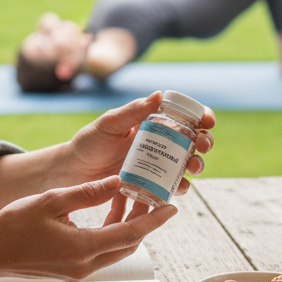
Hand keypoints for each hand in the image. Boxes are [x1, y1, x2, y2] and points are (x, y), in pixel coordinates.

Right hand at [0, 176, 176, 281]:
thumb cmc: (12, 227)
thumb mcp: (52, 201)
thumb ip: (87, 193)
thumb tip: (117, 181)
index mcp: (83, 248)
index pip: (131, 234)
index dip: (155, 220)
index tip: (171, 207)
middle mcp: (84, 265)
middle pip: (128, 245)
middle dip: (144, 223)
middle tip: (153, 200)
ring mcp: (77, 271)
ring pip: (114, 250)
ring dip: (125, 228)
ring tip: (129, 202)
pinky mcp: (70, 271)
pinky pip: (100, 252)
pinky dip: (109, 235)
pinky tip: (105, 215)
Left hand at [62, 93, 214, 193]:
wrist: (74, 171)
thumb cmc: (90, 142)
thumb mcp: (110, 123)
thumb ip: (133, 110)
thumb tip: (159, 94)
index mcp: (152, 123)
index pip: (184, 116)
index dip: (201, 117)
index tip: (207, 121)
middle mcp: (159, 143)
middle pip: (193, 141)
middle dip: (205, 142)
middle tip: (202, 144)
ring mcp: (157, 164)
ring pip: (188, 164)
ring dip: (198, 164)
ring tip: (193, 166)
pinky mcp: (152, 184)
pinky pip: (173, 186)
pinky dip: (182, 186)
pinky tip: (181, 186)